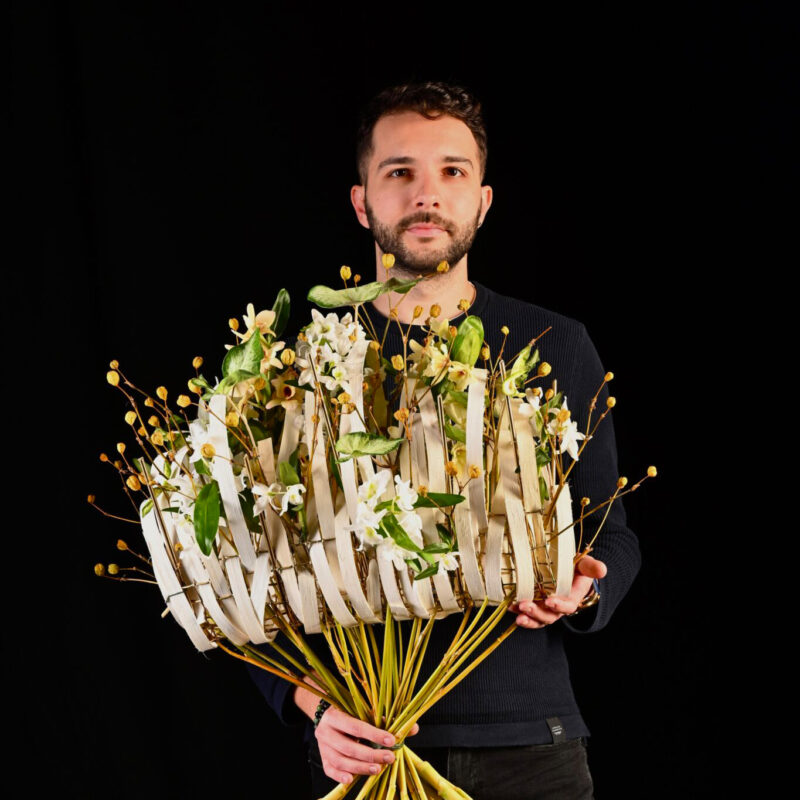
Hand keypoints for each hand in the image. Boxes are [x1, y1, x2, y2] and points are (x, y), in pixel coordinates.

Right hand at [294, 679, 418, 785]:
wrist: (327, 717)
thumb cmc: (350, 713)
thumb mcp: (364, 711)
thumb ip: (387, 720)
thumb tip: (413, 728)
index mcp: (335, 715)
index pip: (356, 727)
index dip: (374, 735)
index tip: (392, 741)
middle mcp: (325, 731)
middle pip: (349, 747)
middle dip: (371, 755)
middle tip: (389, 758)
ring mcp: (322, 746)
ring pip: (341, 761)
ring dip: (360, 767)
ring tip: (378, 769)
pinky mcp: (323, 759)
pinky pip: (330, 770)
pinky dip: (341, 776)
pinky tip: (352, 779)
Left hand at [508, 555, 606, 628]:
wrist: (569, 572)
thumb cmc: (577, 568)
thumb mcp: (586, 565)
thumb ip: (592, 567)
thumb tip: (602, 569)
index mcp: (572, 598)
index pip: (568, 606)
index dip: (559, 605)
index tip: (550, 601)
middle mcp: (559, 607)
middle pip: (549, 616)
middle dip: (537, 613)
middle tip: (525, 606)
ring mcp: (546, 608)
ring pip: (538, 618)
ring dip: (527, 617)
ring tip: (516, 611)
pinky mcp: (536, 605)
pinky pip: (529, 615)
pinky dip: (520, 613)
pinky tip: (511, 608)